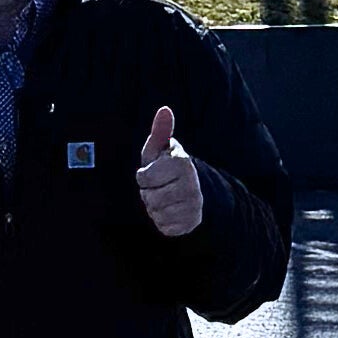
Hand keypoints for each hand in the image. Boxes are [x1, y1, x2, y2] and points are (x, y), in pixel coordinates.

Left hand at [135, 100, 204, 242]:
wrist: (194, 189)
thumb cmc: (168, 166)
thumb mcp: (161, 149)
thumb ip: (161, 131)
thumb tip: (165, 109)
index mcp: (182, 163)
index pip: (143, 178)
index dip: (144, 176)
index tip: (155, 171)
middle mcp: (191, 185)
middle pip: (149, 198)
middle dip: (148, 194)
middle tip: (160, 186)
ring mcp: (193, 205)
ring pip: (156, 214)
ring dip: (155, 208)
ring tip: (165, 197)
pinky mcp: (192, 223)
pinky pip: (164, 227)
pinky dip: (163, 221)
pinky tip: (171, 211)